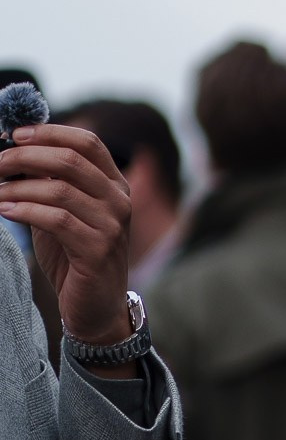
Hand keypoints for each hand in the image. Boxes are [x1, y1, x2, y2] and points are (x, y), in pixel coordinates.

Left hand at [0, 124, 130, 344]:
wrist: (96, 307)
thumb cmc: (74, 257)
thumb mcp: (62, 211)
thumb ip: (48, 183)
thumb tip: (12, 152)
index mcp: (114, 184)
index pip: (87, 142)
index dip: (49, 132)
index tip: (14, 135)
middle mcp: (119, 201)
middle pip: (70, 160)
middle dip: (25, 157)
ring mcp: (112, 226)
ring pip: (60, 190)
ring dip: (18, 188)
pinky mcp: (98, 250)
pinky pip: (57, 220)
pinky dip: (25, 212)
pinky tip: (5, 211)